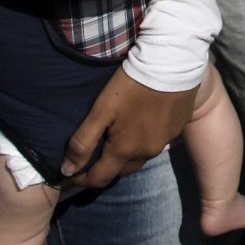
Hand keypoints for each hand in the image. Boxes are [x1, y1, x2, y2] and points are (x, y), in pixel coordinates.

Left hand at [60, 68, 197, 187]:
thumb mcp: (102, 110)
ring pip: (140, 158)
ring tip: (117, 142)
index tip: (69, 176)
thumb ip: (83, 142)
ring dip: (125, 156)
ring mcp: (165, 141)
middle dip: (105, 169)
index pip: (99, 179)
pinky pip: (156, 143)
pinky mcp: (177, 129)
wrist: (172, 63)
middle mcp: (146, 153)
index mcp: (125, 151)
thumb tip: (66, 170)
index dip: (81, 181)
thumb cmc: (131, 85)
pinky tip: (142, 125)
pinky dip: (144, 141)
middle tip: (93, 158)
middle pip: (121, 171)